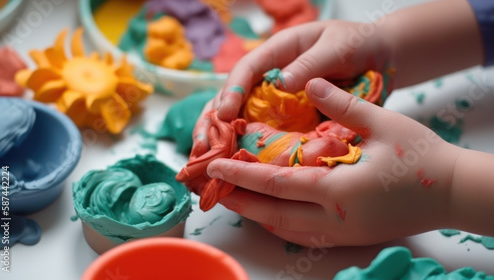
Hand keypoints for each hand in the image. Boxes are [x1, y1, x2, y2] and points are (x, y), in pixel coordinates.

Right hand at [191, 20, 391, 156]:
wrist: (380, 56)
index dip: (232, 91)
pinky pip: (263, 133)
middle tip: (202, 148)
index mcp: (278, 52)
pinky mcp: (287, 118)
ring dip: (221, 139)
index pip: (247, 70)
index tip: (226, 115)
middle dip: (213, 122)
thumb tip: (283, 83)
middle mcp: (270, 76)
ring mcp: (276, 98)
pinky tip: (234, 168)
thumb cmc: (358, 44)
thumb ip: (312, 63)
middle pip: (232, 96)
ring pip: (240, 117)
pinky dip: (245, 149)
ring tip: (207, 163)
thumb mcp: (338, 47)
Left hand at [206, 78, 459, 246]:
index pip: (277, 183)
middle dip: (241, 202)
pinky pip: (306, 237)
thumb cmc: (422, 156)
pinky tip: (272, 215)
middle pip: (274, 214)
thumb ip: (342, 105)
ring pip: (287, 230)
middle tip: (214, 190)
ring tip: (236, 201)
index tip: (217, 166)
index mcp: (340, 190)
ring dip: (258, 216)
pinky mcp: (352, 237)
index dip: (242, 174)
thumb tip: (310, 83)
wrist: (454, 193)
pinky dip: (282, 225)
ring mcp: (344, 233)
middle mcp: (336, 218)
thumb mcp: (384, 123)